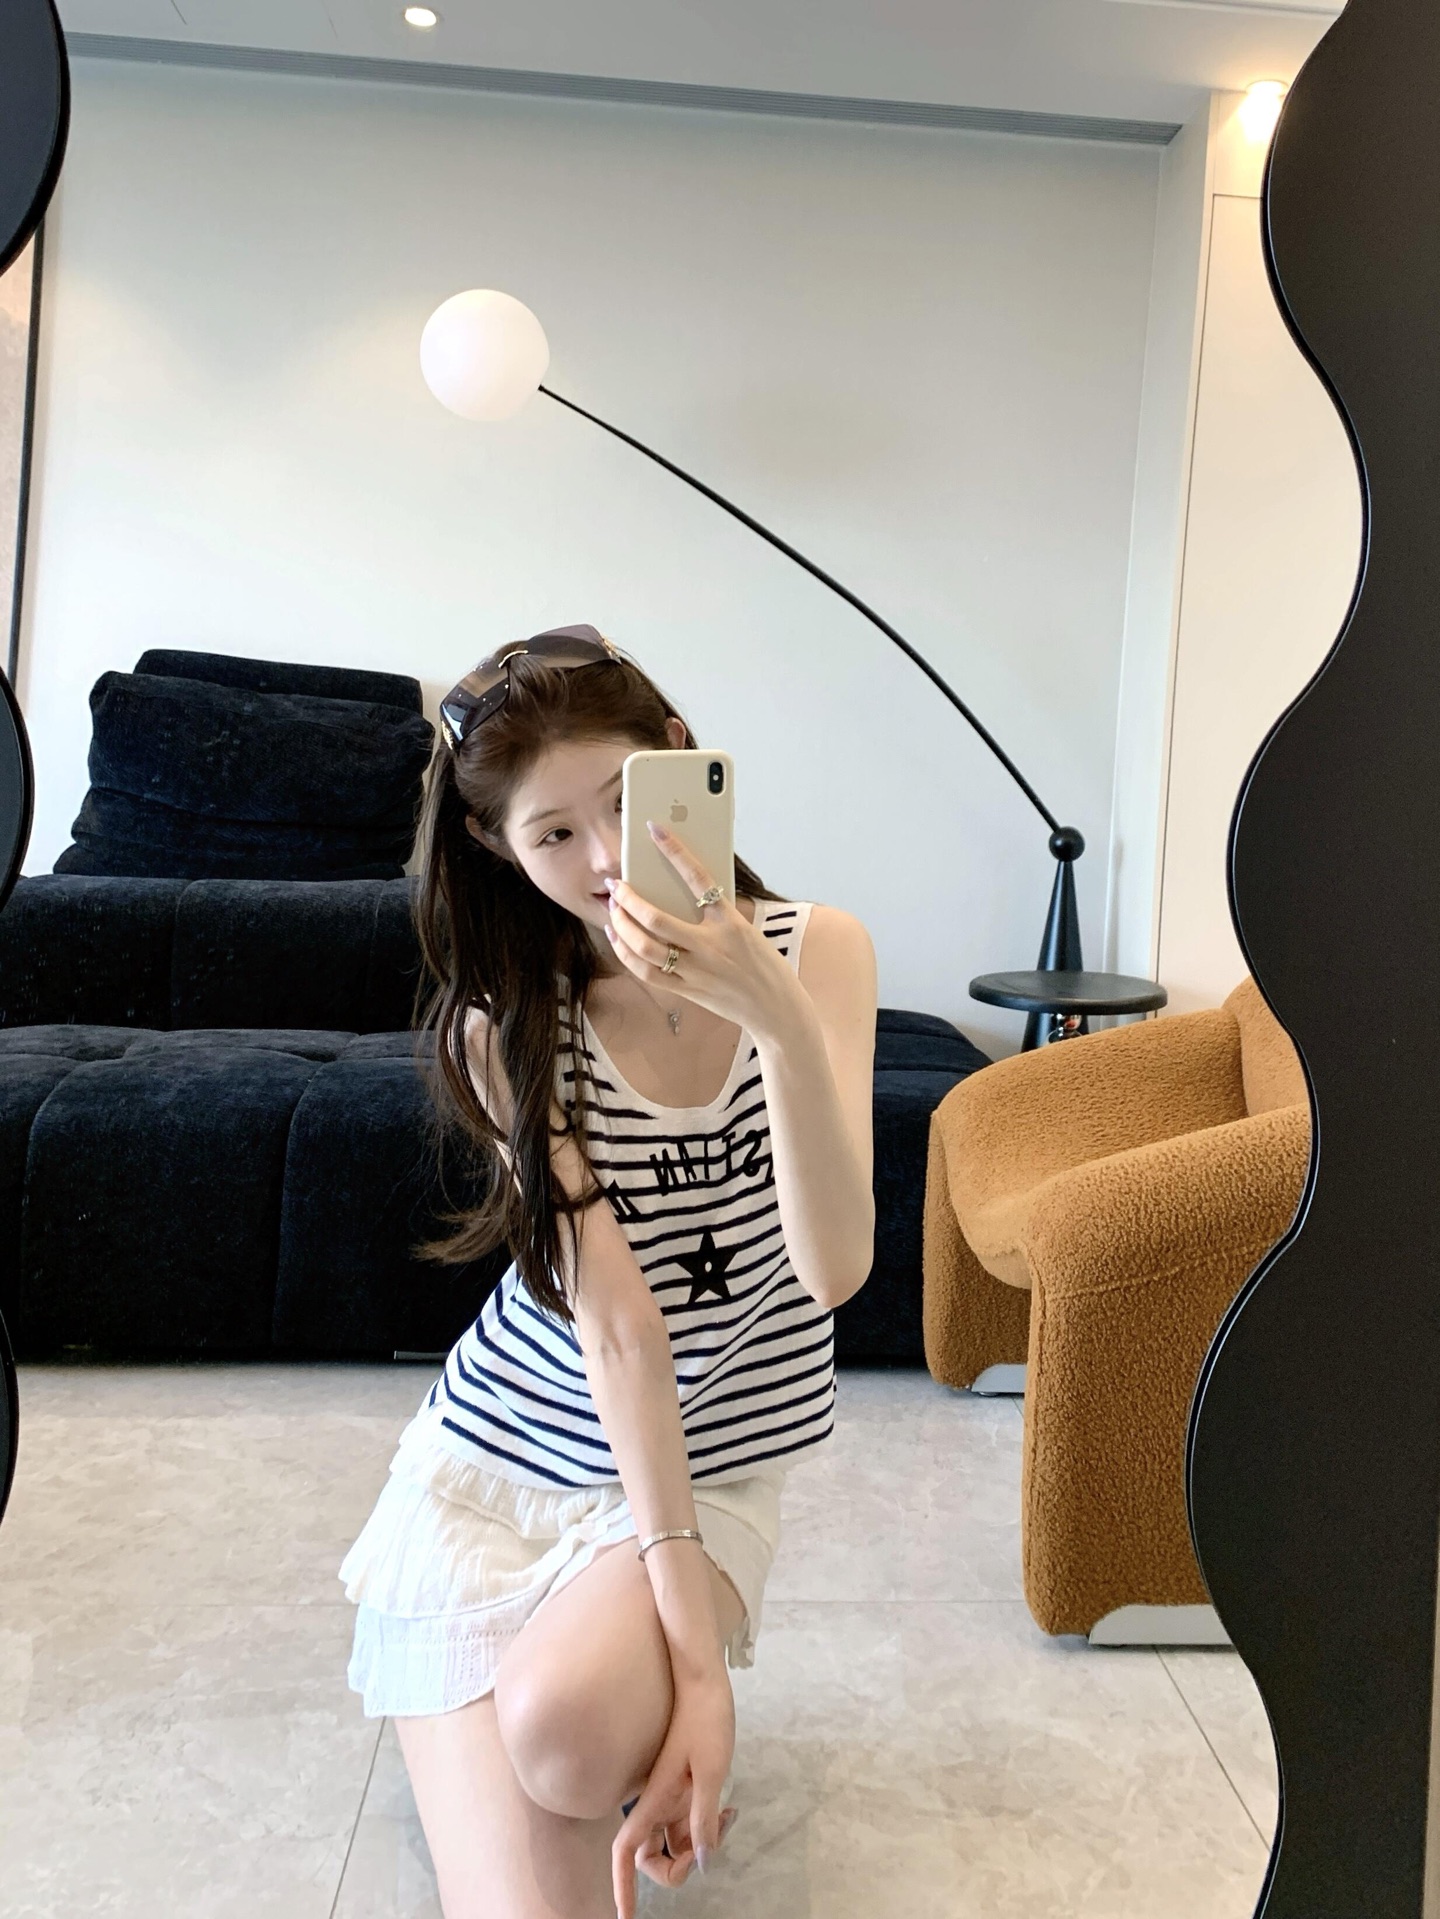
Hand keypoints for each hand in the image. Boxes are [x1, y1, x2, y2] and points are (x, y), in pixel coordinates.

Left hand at [604, 822, 800, 1039]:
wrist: (777, 1010)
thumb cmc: (765, 966)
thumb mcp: (747, 931)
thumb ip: (716, 914)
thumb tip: (679, 894)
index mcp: (730, 923)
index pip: (697, 877)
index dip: (674, 851)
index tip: (654, 829)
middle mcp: (710, 946)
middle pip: (655, 919)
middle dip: (627, 899)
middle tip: (615, 885)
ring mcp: (697, 971)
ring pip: (644, 947)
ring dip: (621, 926)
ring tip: (613, 911)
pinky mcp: (689, 991)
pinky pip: (647, 973)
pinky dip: (627, 954)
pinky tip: (618, 940)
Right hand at [612, 1670, 736, 1918]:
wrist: (703, 1677)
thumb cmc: (705, 1717)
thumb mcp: (711, 1769)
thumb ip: (704, 1817)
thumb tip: (703, 1862)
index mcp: (654, 1799)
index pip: (626, 1852)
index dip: (622, 1887)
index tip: (626, 1918)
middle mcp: (657, 1801)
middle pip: (650, 1856)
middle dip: (677, 1868)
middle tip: (709, 1849)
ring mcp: (670, 1793)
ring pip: (674, 1839)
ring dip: (700, 1845)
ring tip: (728, 1818)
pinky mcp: (684, 1783)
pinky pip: (688, 1820)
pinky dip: (708, 1825)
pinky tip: (730, 1809)